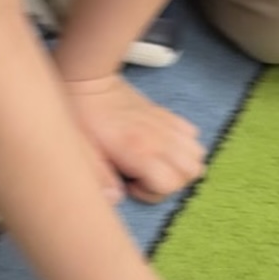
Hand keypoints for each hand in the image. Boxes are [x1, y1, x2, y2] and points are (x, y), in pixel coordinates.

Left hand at [62, 74, 203, 202]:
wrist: (88, 80)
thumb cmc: (80, 115)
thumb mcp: (81, 150)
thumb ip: (99, 176)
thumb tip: (114, 199)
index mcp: (138, 150)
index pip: (170, 184)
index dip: (152, 193)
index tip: (131, 185)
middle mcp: (159, 139)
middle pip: (191, 172)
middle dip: (173, 182)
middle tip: (146, 177)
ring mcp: (165, 126)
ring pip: (197, 154)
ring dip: (182, 165)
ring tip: (158, 164)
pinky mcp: (166, 115)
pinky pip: (192, 134)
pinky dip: (184, 145)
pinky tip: (162, 147)